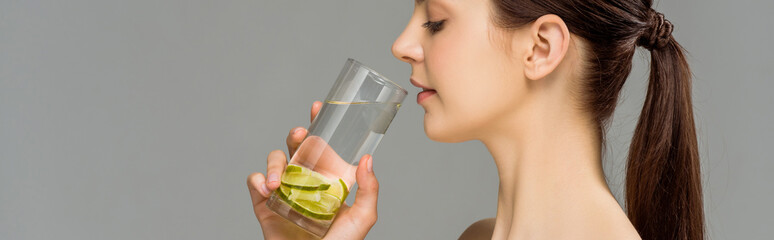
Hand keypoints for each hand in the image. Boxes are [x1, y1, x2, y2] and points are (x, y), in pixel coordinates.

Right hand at [247, 101, 379, 239]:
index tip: (318, 108)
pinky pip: (255, 182)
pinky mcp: (265, 204)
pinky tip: (268, 189)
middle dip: (295, 135)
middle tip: (300, 135)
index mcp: (327, 176)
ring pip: (275, 159)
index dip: (318, 124)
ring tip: (278, 181)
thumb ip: (369, 190)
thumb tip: (367, 159)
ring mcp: (284, 190)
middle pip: (296, 146)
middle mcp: (305, 179)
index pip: (322, 145)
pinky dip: (258, 180)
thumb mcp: (362, 217)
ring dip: (275, 162)